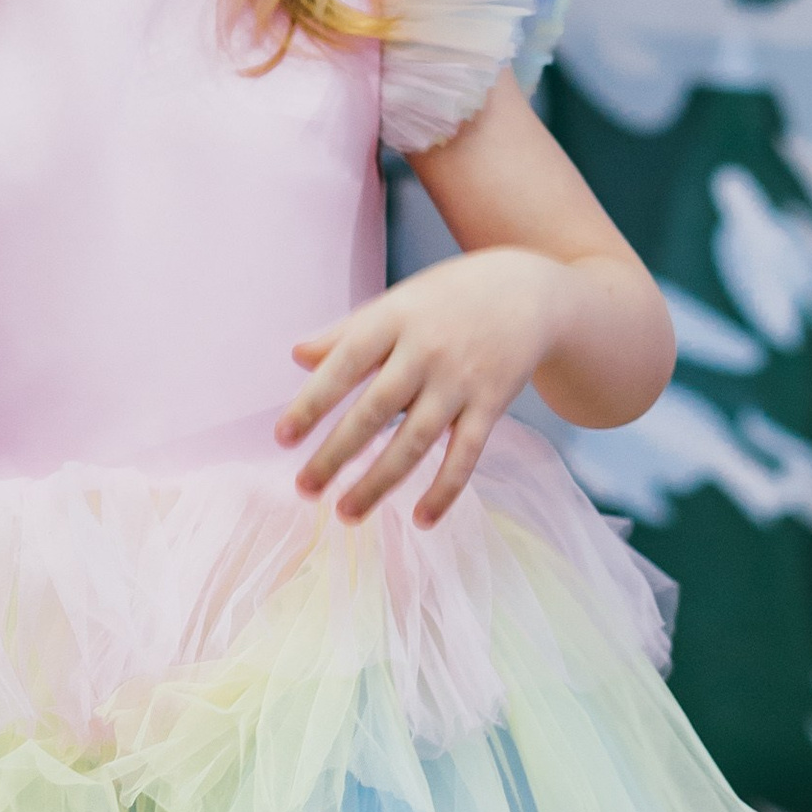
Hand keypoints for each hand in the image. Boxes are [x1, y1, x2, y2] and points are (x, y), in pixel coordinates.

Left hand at [278, 249, 568, 525]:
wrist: (530, 292)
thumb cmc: (447, 299)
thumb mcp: (397, 302)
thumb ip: (347, 331)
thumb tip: (297, 356)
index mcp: (394, 320)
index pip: (344, 365)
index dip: (312, 403)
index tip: (282, 439)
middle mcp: (426, 351)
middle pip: (374, 411)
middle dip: (336, 454)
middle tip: (305, 489)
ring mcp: (461, 381)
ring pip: (415, 441)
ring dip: (379, 482)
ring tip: (346, 514)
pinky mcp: (491, 405)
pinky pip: (465, 455)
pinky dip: (445, 490)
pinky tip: (421, 520)